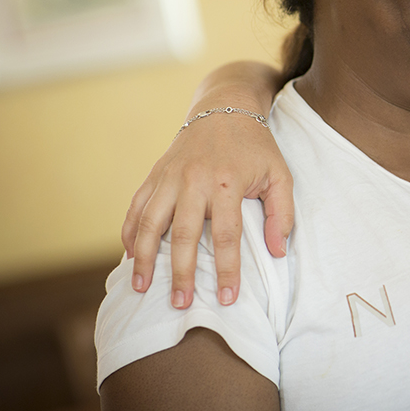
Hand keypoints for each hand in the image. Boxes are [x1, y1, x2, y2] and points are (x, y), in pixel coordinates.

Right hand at [123, 111, 293, 308]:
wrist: (224, 107)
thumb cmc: (255, 147)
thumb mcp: (280, 174)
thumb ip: (282, 213)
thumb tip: (278, 252)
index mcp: (227, 183)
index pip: (226, 235)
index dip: (227, 269)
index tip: (228, 298)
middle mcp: (193, 181)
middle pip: (182, 234)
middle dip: (180, 273)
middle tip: (181, 304)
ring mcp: (169, 177)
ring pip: (149, 222)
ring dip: (143, 257)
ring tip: (141, 288)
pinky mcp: (155, 174)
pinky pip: (135, 207)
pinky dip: (128, 232)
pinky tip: (128, 257)